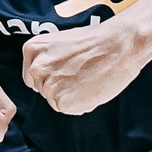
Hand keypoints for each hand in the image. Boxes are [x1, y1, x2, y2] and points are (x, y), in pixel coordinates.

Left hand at [22, 18, 151, 116]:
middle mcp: (36, 68)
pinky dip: (82, 104)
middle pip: (44, 90)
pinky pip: (70, 110)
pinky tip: (92, 87)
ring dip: (72, 96)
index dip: (53, 77)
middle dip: (62, 87)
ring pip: (56, 101)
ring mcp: (48, 86)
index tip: (68, 70)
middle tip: (82, 73)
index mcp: (32, 49)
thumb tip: (49, 78)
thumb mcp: (61, 43)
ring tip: (89, 78)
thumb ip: (48, 61)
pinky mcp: (63, 102)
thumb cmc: (97, 42)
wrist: (119, 44)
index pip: (33, 77)